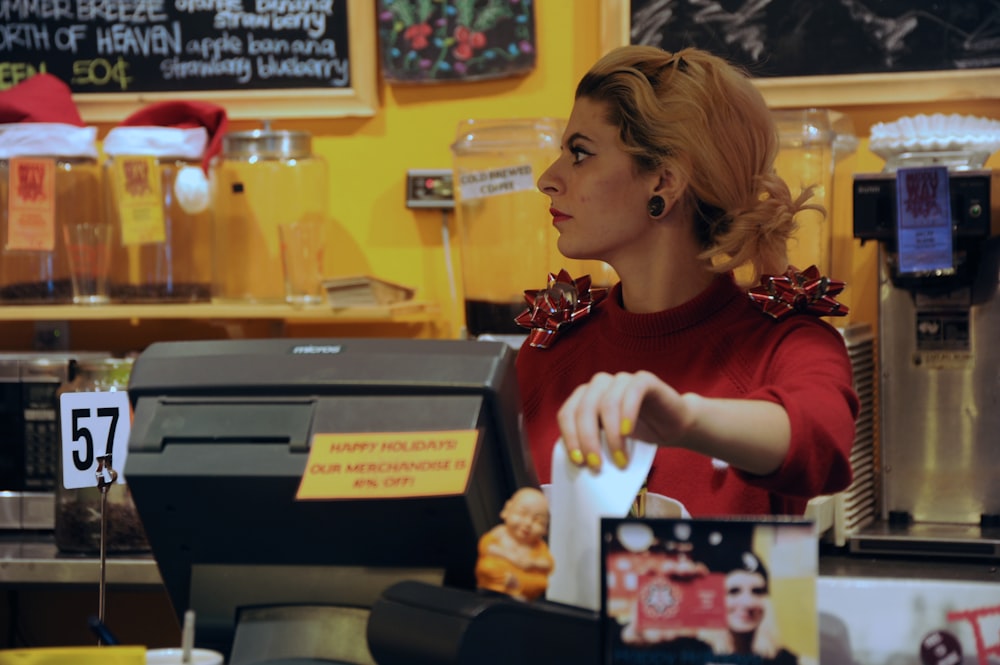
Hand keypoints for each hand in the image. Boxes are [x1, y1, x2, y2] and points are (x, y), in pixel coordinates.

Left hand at [557, 370, 694, 470]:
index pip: (567, 414)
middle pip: (584, 409)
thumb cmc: (640, 436)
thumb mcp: (610, 442)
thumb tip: (581, 464)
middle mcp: (600, 384)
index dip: (570, 438)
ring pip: (607, 403)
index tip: (579, 462)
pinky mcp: (644, 380)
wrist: (675, 426)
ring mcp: (622, 380)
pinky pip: (632, 392)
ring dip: (611, 435)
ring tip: (620, 460)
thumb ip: (594, 444)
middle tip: (597, 465)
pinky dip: (627, 414)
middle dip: (588, 440)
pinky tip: (628, 433)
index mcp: (585, 397)